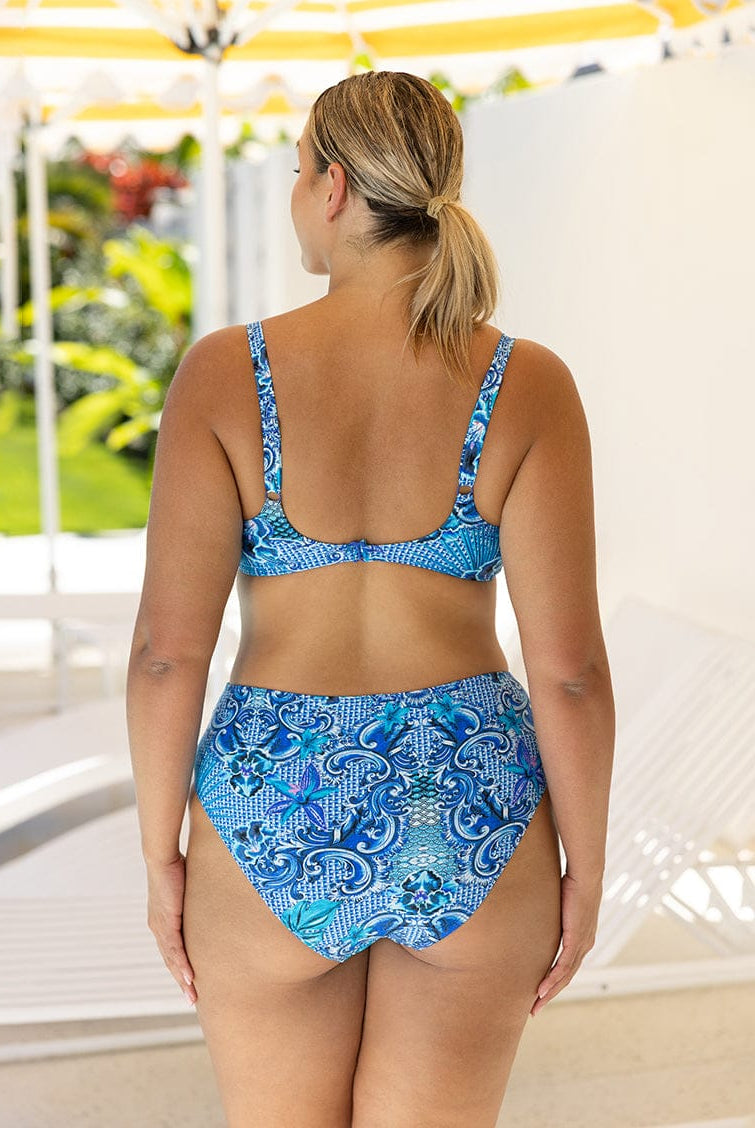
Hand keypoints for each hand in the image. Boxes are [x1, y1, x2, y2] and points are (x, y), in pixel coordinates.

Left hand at [146, 854, 196, 1005]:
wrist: (162, 857)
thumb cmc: (176, 865)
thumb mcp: (189, 888)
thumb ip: (197, 898)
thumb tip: (214, 895)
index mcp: (162, 920)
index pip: (172, 949)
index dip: (180, 967)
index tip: (190, 982)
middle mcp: (158, 927)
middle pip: (171, 960)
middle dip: (182, 981)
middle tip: (192, 999)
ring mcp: (161, 926)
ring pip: (172, 959)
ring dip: (183, 979)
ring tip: (192, 996)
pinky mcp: (166, 922)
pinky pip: (174, 949)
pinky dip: (182, 965)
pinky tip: (189, 978)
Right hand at [530, 870, 601, 1016]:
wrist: (586, 875)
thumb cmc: (572, 883)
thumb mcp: (560, 903)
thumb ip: (553, 913)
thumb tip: (537, 908)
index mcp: (582, 938)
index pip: (567, 966)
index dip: (555, 981)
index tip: (541, 993)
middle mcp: (584, 945)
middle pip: (566, 977)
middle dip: (550, 994)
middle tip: (535, 1009)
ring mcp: (581, 944)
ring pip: (564, 976)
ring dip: (549, 991)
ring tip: (536, 1005)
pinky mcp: (575, 939)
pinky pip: (563, 965)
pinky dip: (552, 979)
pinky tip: (541, 989)